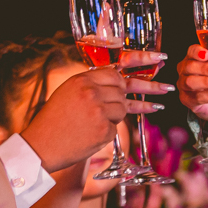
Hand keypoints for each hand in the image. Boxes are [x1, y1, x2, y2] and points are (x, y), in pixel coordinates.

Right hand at [22, 52, 172, 171]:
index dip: (136, 70)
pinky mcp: (103, 130)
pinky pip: (115, 129)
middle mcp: (91, 92)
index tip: (159, 60)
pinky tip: (88, 136)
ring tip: (93, 125)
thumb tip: (117, 80)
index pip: (115, 73)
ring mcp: (98, 111)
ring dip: (113, 117)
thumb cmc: (52, 121)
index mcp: (81, 80)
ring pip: (122, 109)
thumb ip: (90, 85)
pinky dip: (105, 134)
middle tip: (166, 89)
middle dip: (133, 96)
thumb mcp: (67, 94)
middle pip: (122, 90)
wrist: (40, 147)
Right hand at [176, 44, 207, 124]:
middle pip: (189, 66)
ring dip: (206, 81)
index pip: (192, 51)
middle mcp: (186, 71)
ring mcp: (184, 85)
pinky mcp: (187, 100)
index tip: (207, 54)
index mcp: (195, 59)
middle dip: (204, 68)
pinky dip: (207, 95)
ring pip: (190, 82)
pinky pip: (195, 97)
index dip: (197, 52)